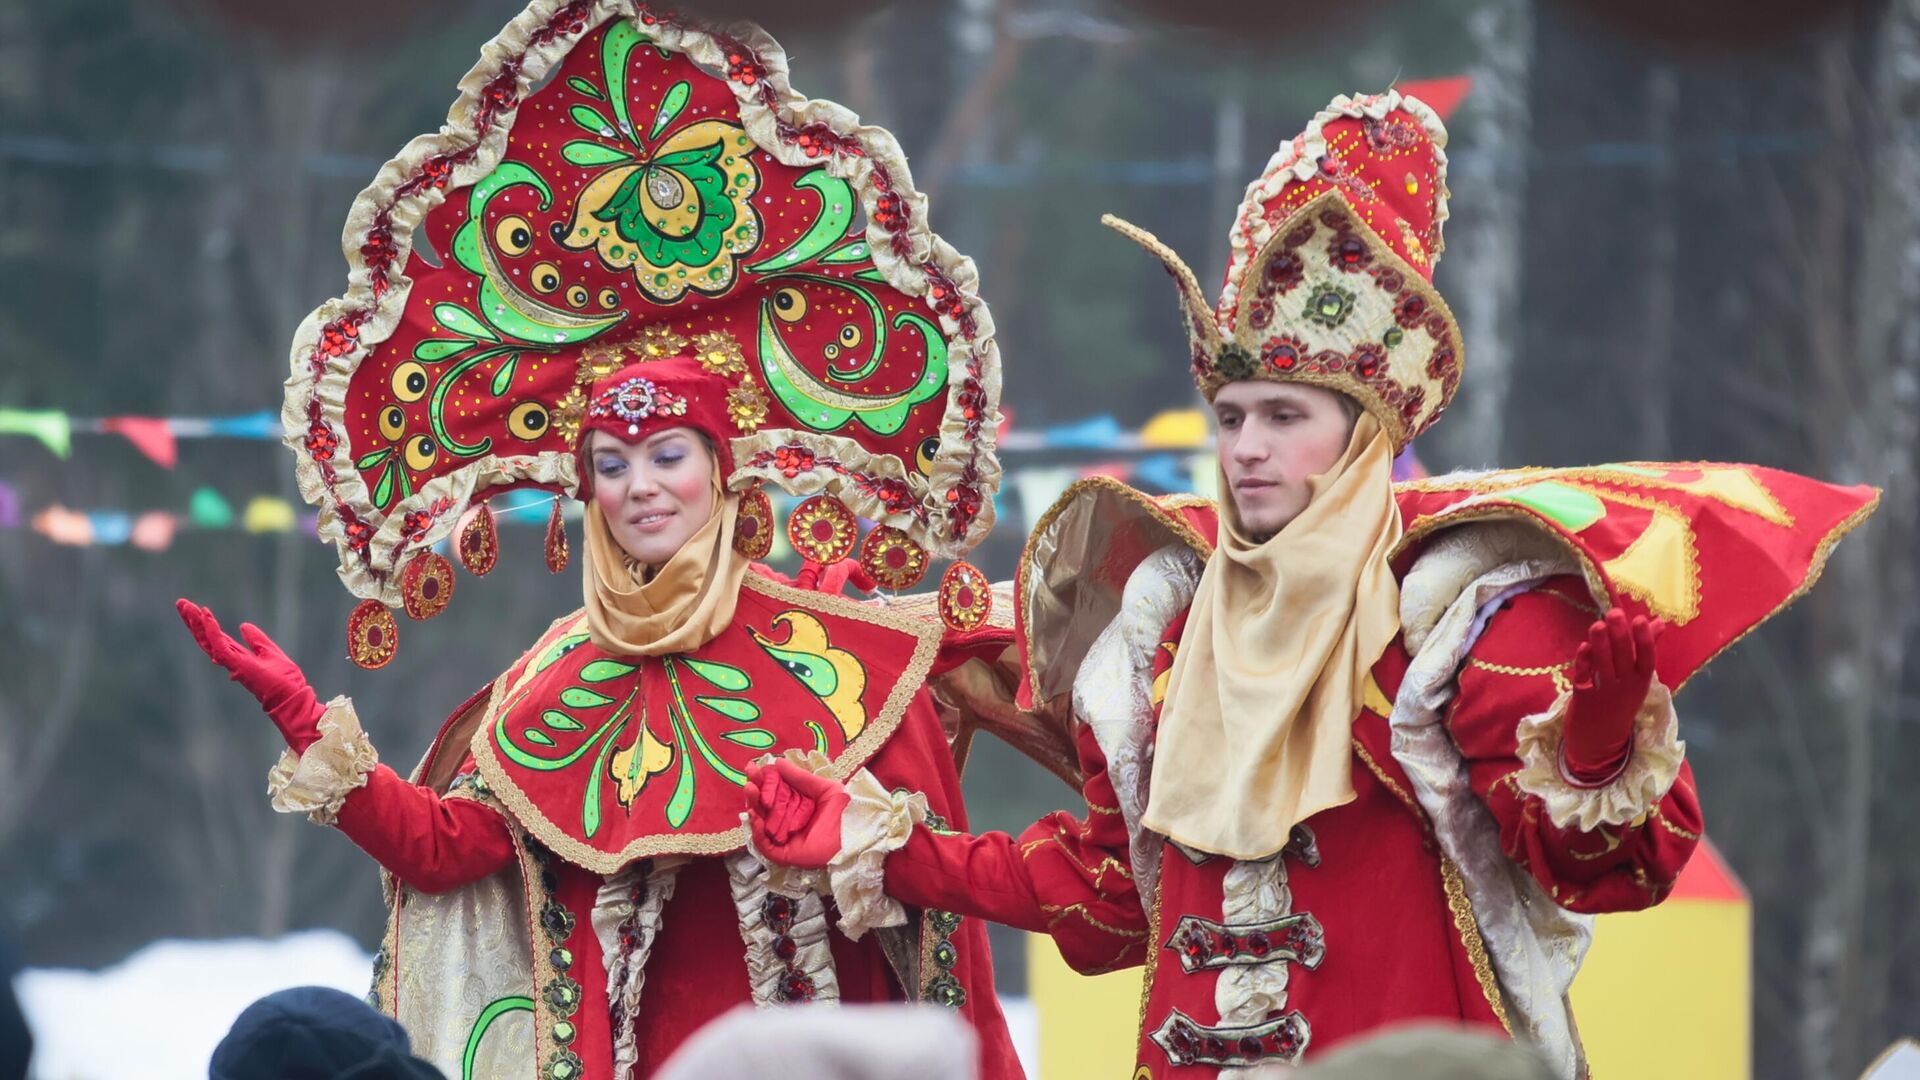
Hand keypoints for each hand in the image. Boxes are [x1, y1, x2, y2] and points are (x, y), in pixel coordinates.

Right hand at [176, 599, 324, 752]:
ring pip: (207, 640)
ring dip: (196, 623)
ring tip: (185, 606)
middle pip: (206, 638)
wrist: (291, 695)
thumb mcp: (270, 652)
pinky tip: (205, 615)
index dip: (205, 623)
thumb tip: (244, 626)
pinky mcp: (236, 665)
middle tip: (180, 603)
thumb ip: (256, 640)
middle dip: (193, 621)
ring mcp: (231, 663)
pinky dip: (212, 630)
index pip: (216, 637)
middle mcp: (230, 660)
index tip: (195, 608)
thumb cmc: (283, 680)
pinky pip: (219, 645)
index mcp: (237, 656)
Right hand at [745, 760, 849, 868]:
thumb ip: (800, 777)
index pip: (774, 791)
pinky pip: (764, 844)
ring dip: (753, 805)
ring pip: (761, 822)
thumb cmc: (844, 810)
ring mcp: (783, 837)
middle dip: (754, 790)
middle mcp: (787, 820)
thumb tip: (778, 762)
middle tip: (748, 777)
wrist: (856, 833)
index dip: (762, 779)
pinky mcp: (783, 854)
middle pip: (764, 805)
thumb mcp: (823, 788)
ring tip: (749, 789)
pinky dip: (756, 830)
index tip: (752, 767)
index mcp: (796, 804)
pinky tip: (754, 815)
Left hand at [1564, 608, 1663, 783]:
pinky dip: (1584, 662)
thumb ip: (1645, 648)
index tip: (1640, 620)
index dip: (1644, 640)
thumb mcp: (1637, 678)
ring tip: (1597, 625)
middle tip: (1614, 613)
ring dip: (1600, 645)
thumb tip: (1659, 622)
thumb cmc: (1619, 700)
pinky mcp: (1583, 698)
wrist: (1599, 740)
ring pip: (1603, 666)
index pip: (1646, 660)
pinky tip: (1583, 646)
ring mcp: (1604, 693)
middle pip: (1623, 660)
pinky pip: (1584, 677)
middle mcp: (1625, 688)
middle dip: (1619, 636)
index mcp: (1641, 682)